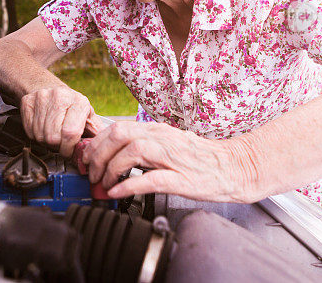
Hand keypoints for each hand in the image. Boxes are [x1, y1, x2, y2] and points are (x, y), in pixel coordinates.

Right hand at [20, 86, 103, 156]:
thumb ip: (95, 131)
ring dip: (46, 141)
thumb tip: (101, 147)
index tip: (69, 152)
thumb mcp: (87, 114)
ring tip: (52, 133)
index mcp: (78, 101)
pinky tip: (42, 128)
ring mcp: (41, 98)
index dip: (69, 148)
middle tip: (61, 143)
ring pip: (40, 136)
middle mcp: (59, 97)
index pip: (70, 133)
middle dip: (57, 146)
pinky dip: (35, 135)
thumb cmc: (70, 105)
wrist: (48, 87)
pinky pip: (29, 131)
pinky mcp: (27, 102)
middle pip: (53, 137)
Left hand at [81, 121, 257, 201]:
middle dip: (98, 155)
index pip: (117, 127)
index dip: (96, 143)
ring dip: (111, 169)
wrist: (233, 167)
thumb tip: (112, 154)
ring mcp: (172, 157)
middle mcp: (162, 138)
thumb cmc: (200, 159)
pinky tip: (118, 193)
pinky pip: (150, 179)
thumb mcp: (167, 144)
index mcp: (157, 130)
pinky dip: (129, 185)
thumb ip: (143, 145)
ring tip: (104, 185)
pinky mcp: (181, 178)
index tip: (87, 159)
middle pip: (119, 135)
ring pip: (132, 151)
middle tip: (92, 174)